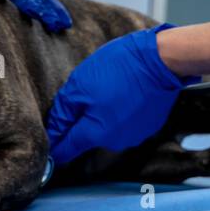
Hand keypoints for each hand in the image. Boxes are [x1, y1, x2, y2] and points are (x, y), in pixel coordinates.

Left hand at [46, 23, 198, 165]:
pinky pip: (127, 122)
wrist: (161, 60)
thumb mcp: (80, 85)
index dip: (55, 146)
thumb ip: (63, 113)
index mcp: (95, 133)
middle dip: (82, 120)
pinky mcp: (149, 125)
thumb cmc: (119, 69)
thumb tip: (53, 133)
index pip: (66, 150)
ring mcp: (135, 135)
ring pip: (108, 129)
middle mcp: (115, 141)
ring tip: (110, 89)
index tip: (48, 144)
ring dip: (104, 115)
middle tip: (85, 94)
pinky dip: (123, 111)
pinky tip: (126, 92)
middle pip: (88, 137)